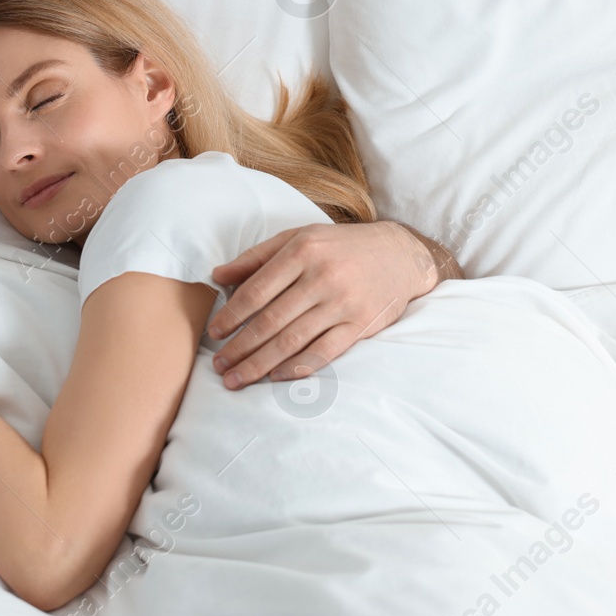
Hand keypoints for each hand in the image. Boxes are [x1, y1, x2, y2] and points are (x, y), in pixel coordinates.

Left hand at [206, 221, 438, 388]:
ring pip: (292, 341)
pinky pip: (323, 352)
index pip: (256, 290)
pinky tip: (274, 377)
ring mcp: (342, 303)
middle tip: (219, 366)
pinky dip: (296, 367)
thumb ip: (256, 257)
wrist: (401, 254)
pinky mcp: (360, 324)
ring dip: (259, 364)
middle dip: (239, 347)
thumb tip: (217, 276)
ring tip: (236, 378)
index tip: (214, 333)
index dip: (231, 315)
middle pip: (270, 321)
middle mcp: (321, 277)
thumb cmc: (340, 246)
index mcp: (301, 252)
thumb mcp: (299, 237)